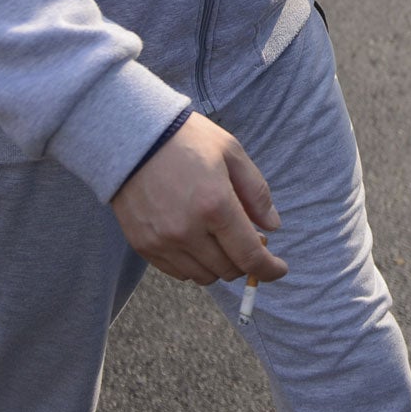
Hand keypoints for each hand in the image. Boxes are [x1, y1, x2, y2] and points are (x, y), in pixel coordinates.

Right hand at [109, 113, 287, 286]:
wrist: (132, 135)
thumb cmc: (187, 139)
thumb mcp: (231, 152)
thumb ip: (256, 192)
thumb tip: (272, 227)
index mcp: (215, 205)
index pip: (250, 256)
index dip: (269, 269)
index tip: (278, 268)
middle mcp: (188, 230)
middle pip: (228, 270)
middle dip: (245, 262)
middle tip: (249, 242)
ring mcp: (163, 241)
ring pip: (203, 276)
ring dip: (219, 265)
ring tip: (220, 239)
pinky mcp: (143, 245)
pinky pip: (177, 272)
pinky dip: (193, 264)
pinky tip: (197, 241)